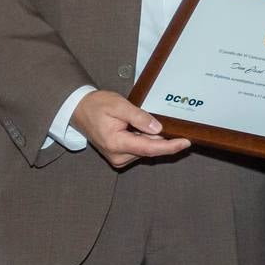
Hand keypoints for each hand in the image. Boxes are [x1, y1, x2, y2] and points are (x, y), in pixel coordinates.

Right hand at [70, 90, 189, 167]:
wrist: (79, 110)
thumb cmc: (97, 105)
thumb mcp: (119, 105)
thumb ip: (139, 117)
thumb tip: (158, 128)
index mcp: (117, 143)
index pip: (150, 149)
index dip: (170, 147)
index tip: (186, 142)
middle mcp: (118, 156)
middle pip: (149, 150)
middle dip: (161, 138)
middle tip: (168, 123)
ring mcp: (118, 158)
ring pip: (145, 150)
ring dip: (151, 138)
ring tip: (140, 120)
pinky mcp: (119, 156)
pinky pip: (139, 149)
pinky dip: (145, 139)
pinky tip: (140, 128)